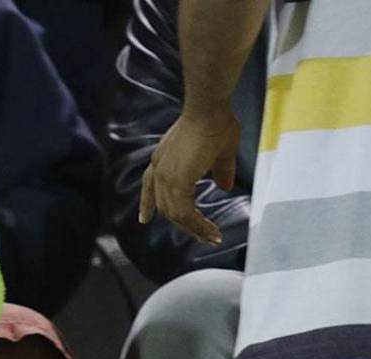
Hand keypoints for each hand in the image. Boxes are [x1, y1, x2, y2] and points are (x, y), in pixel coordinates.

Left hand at [138, 108, 240, 244]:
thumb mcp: (220, 152)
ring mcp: (164, 176)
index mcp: (162, 160)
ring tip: (210, 237)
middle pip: (165, 206)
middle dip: (183, 224)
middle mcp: (159, 170)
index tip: (144, 219)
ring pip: (174, 214)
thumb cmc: (216, 123)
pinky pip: (184, 212)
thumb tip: (225, 185)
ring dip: (193, 228)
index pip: (149, 187)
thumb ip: (220, 171)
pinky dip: (196, 224)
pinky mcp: (175, 181)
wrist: (209, 110)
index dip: (147, 204)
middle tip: (201, 236)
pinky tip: (209, 231)